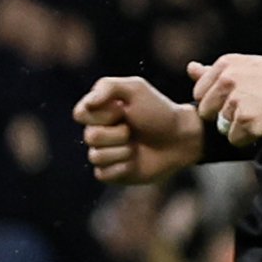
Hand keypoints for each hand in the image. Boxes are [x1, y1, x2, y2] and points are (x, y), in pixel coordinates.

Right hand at [75, 75, 203, 183]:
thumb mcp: (136, 89)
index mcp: (101, 111)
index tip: (122, 110)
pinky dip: (121, 167)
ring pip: (96, 156)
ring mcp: (106, 153)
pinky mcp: (113, 173)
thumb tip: (88, 104)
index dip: (101, 114)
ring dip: (122, 151)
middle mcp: (100, 131)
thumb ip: (107, 87)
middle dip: (116, 133)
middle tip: (133, 129)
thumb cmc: (159, 112)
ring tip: (137, 146)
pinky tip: (135, 161)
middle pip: (90, 136)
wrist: (181, 139)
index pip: (80, 114)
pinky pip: (102, 174)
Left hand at [187, 54, 261, 142]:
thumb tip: (190, 68)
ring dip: (238, 127)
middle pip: (207, 113)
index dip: (214, 102)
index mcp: (225, 65)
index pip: (199, 94)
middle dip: (223, 116)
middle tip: (248, 108)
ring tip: (259, 114)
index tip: (234, 99)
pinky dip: (248, 137)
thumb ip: (214, 71)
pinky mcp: (248, 121)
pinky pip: (234, 139)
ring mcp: (237, 102)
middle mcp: (228, 81)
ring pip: (222, 128)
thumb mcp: (245, 66)